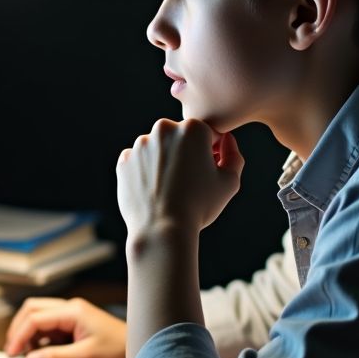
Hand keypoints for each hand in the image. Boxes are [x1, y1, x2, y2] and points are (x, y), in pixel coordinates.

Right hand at [3, 297, 126, 357]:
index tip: (12, 354)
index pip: (35, 318)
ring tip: (23, 352)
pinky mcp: (72, 321)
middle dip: (18, 328)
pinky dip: (37, 334)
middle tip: (12, 351)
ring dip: (27, 330)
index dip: (19, 335)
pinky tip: (38, 350)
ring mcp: (70, 312)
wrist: (135, 346)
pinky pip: (47, 323)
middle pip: (32, 309)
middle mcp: (69, 306)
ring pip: (38, 314)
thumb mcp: (84, 357)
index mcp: (72, 311)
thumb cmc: (114, 349)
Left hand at [116, 119, 243, 239]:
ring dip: (165, 162)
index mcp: (192, 128)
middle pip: (181, 139)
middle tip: (189, 183)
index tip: (208, 174)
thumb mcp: (229, 182)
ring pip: (159, 149)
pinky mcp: (125, 160)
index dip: (212, 155)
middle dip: (187, 155)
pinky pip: (139, 162)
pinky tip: (154, 191)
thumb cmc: (199, 206)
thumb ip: (233, 156)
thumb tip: (227, 141)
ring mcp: (140, 144)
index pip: (208, 135)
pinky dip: (146, 172)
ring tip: (171, 189)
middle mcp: (164, 128)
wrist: (162, 229)